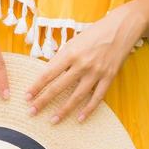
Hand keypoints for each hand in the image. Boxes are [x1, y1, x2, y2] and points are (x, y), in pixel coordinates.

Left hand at [25, 3, 145, 123]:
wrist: (121, 28)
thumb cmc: (95, 33)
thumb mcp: (74, 41)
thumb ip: (62, 57)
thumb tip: (49, 73)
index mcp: (70, 53)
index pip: (48, 74)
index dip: (36, 86)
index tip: (27, 97)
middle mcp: (82, 64)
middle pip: (58, 87)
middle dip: (43, 101)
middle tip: (31, 112)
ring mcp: (96, 72)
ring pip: (77, 96)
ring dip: (64, 110)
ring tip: (53, 120)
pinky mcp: (109, 77)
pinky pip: (97, 97)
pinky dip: (88, 109)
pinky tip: (79, 118)